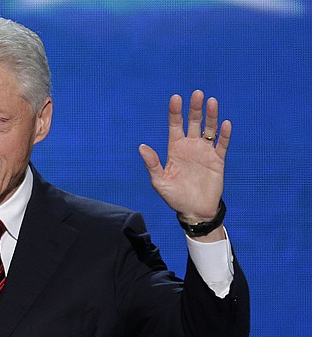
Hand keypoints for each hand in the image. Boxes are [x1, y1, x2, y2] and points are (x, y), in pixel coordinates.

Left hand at [138, 90, 230, 225]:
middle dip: (195, 109)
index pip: (175, 126)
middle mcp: (190, 147)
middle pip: (193, 123)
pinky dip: (223, 134)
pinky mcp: (217, 160)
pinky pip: (221, 144)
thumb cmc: (174, 196)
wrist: (194, 210)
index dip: (175, 112)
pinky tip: (225, 124)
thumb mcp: (160, 181)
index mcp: (175, 149)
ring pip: (209, 129)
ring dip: (211, 116)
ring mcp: (204, 152)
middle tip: (197, 93)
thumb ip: (153, 164)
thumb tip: (142, 147)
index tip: (176, 98)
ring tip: (211, 101)